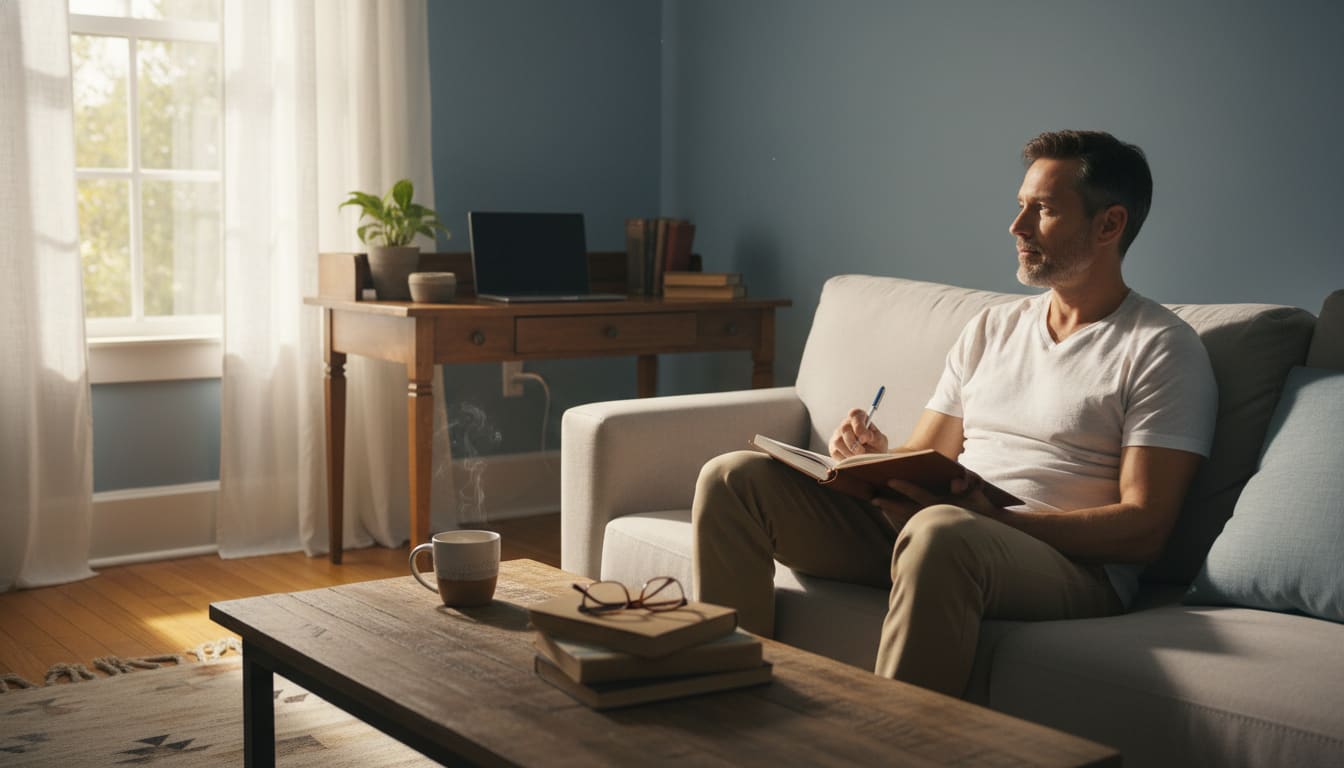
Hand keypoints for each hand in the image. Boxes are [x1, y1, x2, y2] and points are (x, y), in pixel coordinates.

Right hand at [829, 408, 889, 458]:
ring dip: (850, 452)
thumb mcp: (880, 441)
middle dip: (854, 443)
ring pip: (838, 441)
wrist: (871, 460)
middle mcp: (847, 424)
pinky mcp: (833, 447)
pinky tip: (852, 459)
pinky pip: (835, 452)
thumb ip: (875, 436)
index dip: (859, 425)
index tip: (866, 437)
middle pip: (845, 428)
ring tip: (859, 456)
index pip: (855, 414)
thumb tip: (865, 436)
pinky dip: (845, 458)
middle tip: (862, 451)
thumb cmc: (876, 447)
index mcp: (859, 418)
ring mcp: (838, 435)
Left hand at [883, 470, 1001, 518]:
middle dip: (891, 504)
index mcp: (944, 503)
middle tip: (872, 498)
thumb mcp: (977, 488)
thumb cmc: (981, 502)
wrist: (992, 524)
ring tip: (877, 503)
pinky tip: (889, 513)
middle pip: (908, 509)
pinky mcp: (936, 526)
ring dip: (892, 511)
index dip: (904, 488)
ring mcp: (936, 522)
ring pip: (908, 517)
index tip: (888, 481)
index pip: (919, 494)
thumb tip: (956, 483)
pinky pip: (913, 525)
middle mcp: (936, 513)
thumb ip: (967, 481)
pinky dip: (900, 519)